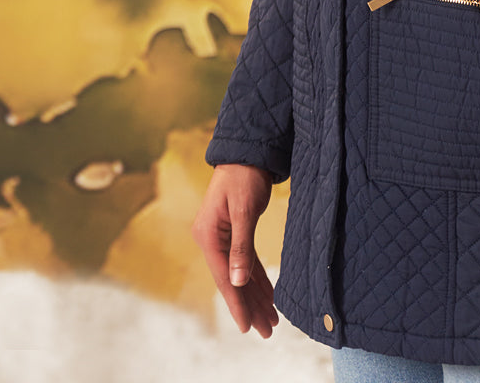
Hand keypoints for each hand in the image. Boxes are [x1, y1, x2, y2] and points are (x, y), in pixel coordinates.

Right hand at [192, 163, 278, 336]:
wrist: (246, 150)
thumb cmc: (244, 175)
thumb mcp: (244, 210)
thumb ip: (240, 245)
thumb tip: (236, 281)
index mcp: (208, 236)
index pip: (223, 277)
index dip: (236, 303)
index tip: (248, 326)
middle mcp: (212, 240)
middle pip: (231, 281)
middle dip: (250, 306)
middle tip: (267, 330)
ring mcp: (222, 237)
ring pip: (240, 274)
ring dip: (255, 296)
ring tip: (271, 320)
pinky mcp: (235, 232)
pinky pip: (246, 262)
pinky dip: (257, 279)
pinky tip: (268, 295)